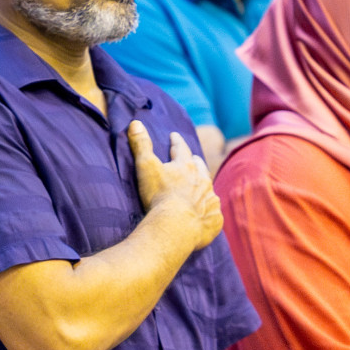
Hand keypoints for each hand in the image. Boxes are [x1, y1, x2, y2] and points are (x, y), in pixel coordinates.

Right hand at [128, 121, 222, 251]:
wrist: (176, 226)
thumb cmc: (159, 195)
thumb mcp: (145, 166)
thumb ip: (141, 144)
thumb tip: (135, 122)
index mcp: (186, 166)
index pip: (181, 148)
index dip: (176, 141)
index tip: (174, 136)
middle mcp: (202, 180)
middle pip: (200, 167)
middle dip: (195, 161)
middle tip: (193, 159)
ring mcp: (210, 200)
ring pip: (209, 188)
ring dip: (203, 186)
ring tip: (200, 187)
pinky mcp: (214, 218)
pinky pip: (213, 211)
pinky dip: (208, 209)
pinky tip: (205, 212)